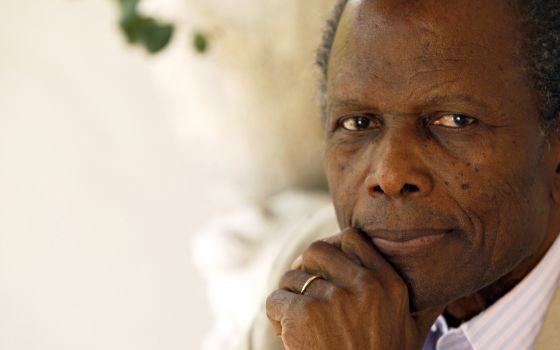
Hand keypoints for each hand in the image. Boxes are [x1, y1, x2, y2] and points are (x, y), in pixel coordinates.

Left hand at [266, 228, 441, 349]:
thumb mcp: (413, 328)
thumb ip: (425, 298)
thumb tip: (447, 273)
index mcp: (389, 283)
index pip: (351, 238)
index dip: (332, 249)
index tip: (325, 268)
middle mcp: (365, 286)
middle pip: (316, 251)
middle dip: (305, 269)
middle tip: (304, 291)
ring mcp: (334, 298)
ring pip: (292, 276)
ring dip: (289, 295)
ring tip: (298, 320)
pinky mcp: (305, 314)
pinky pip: (275, 299)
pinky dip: (276, 314)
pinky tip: (287, 332)